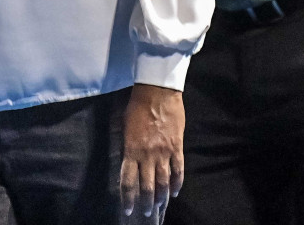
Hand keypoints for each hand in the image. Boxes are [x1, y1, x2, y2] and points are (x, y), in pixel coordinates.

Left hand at [120, 84, 184, 218]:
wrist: (157, 92)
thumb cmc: (137, 106)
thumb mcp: (125, 126)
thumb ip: (128, 146)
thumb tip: (129, 161)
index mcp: (131, 150)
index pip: (128, 181)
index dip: (128, 199)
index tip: (127, 210)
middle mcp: (147, 155)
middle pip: (146, 186)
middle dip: (145, 202)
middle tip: (146, 212)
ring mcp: (163, 152)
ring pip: (163, 182)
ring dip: (161, 197)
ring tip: (159, 205)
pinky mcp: (177, 147)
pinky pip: (178, 169)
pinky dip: (177, 183)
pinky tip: (175, 191)